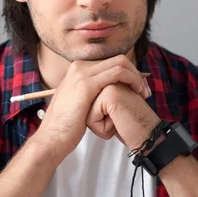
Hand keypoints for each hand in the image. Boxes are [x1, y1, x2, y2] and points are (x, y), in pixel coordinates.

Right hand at [33, 55, 151, 161]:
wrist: (53, 137)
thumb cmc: (67, 126)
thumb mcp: (80, 103)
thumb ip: (92, 93)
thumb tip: (108, 92)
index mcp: (77, 70)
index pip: (111, 62)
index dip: (128, 73)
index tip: (138, 88)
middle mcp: (79, 67)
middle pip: (117, 59)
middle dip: (135, 73)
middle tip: (144, 90)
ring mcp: (81, 74)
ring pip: (120, 63)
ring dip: (136, 76)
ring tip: (143, 92)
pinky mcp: (86, 84)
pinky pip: (117, 73)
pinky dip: (132, 80)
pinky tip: (137, 93)